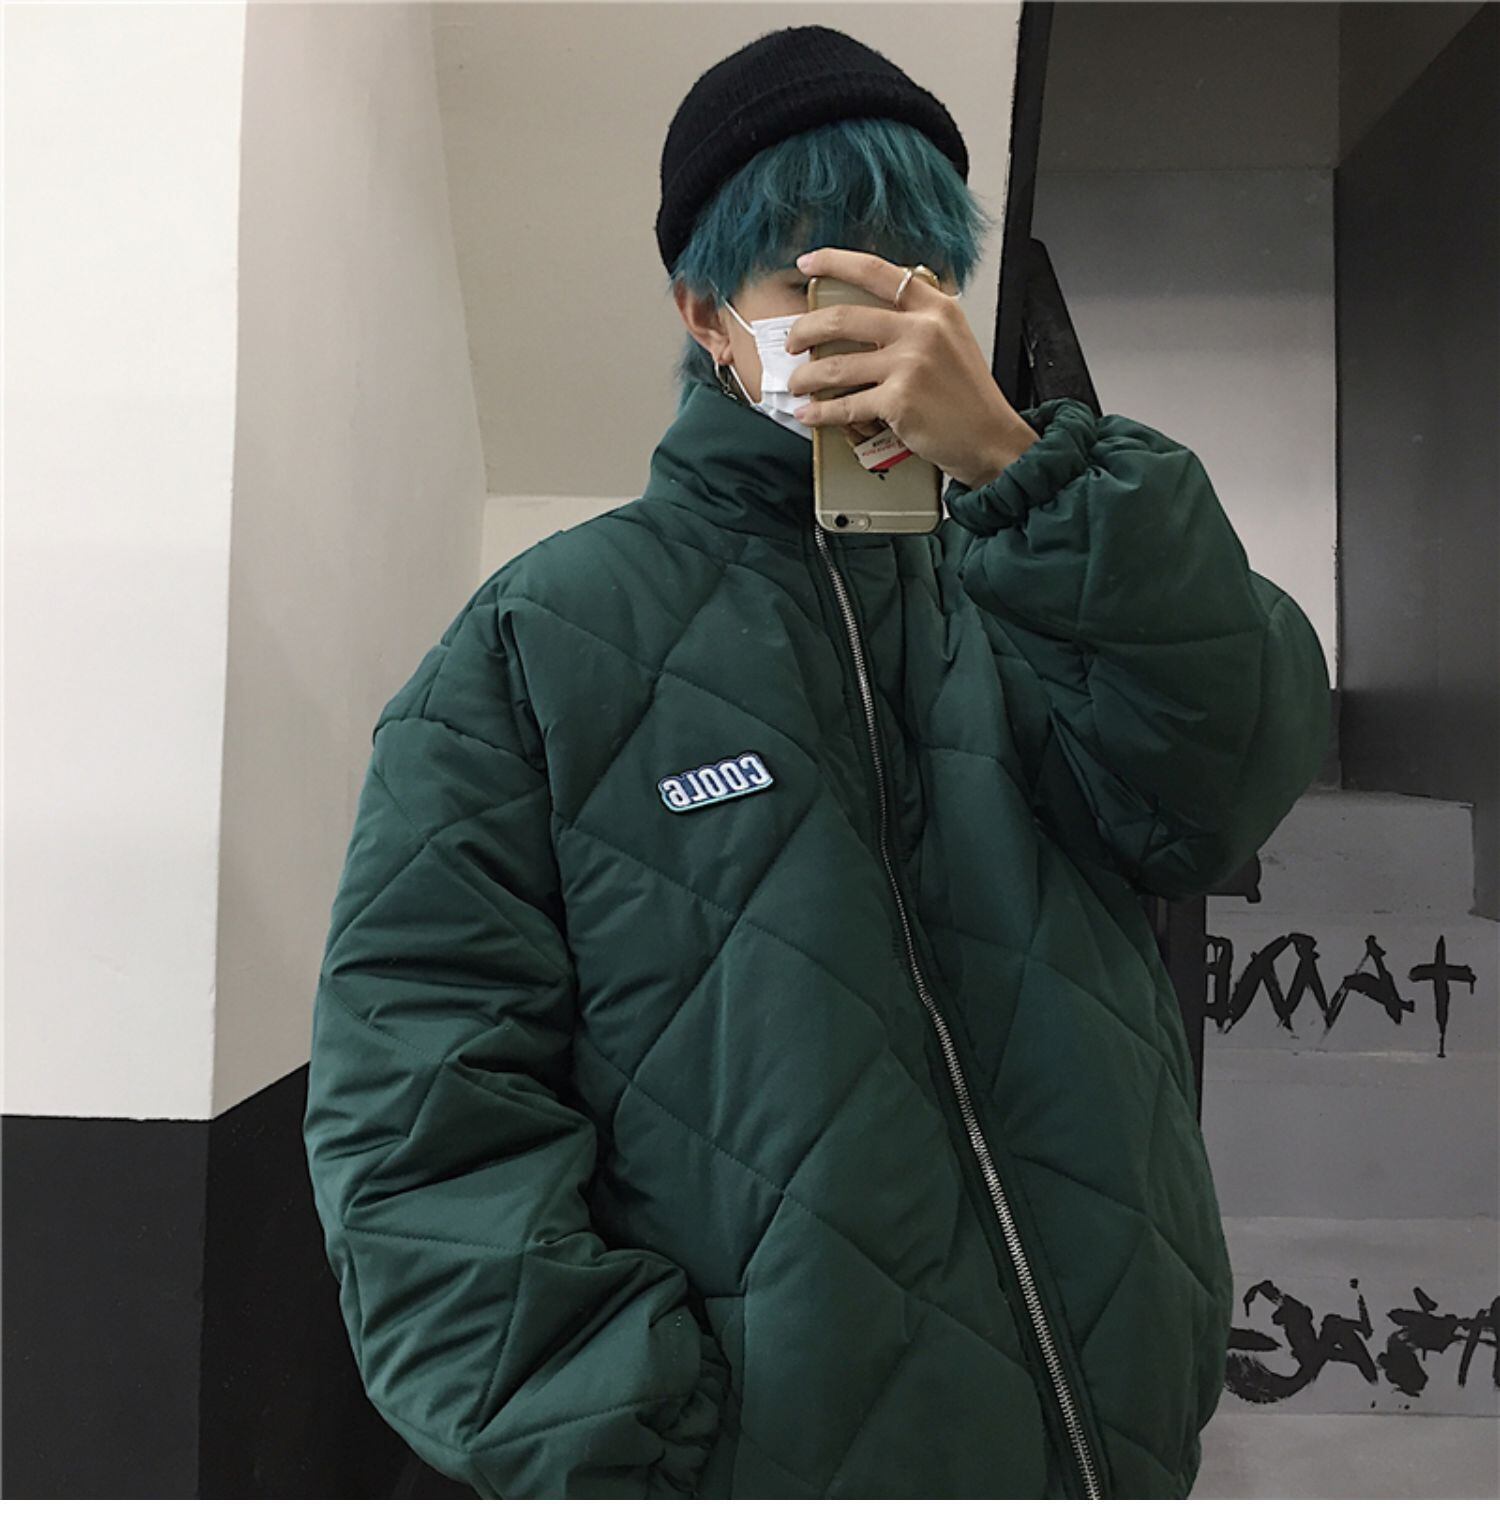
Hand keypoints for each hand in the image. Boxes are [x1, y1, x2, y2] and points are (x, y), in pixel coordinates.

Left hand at [785, 248, 1039, 488]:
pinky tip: (808, 414)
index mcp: (934, 307)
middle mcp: (922, 330)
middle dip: (804, 330)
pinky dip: (820, 413)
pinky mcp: (898, 401)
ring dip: (806, 377)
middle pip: (843, 318)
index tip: (808, 264)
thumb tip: (865, 318)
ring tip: (797, 384)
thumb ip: (916, 321)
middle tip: (793, 342)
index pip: (876, 271)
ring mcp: (909, 365)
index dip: (834, 262)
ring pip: (836, 365)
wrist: (990, 437)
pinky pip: (845, 406)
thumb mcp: (951, 339)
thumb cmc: (968, 395)